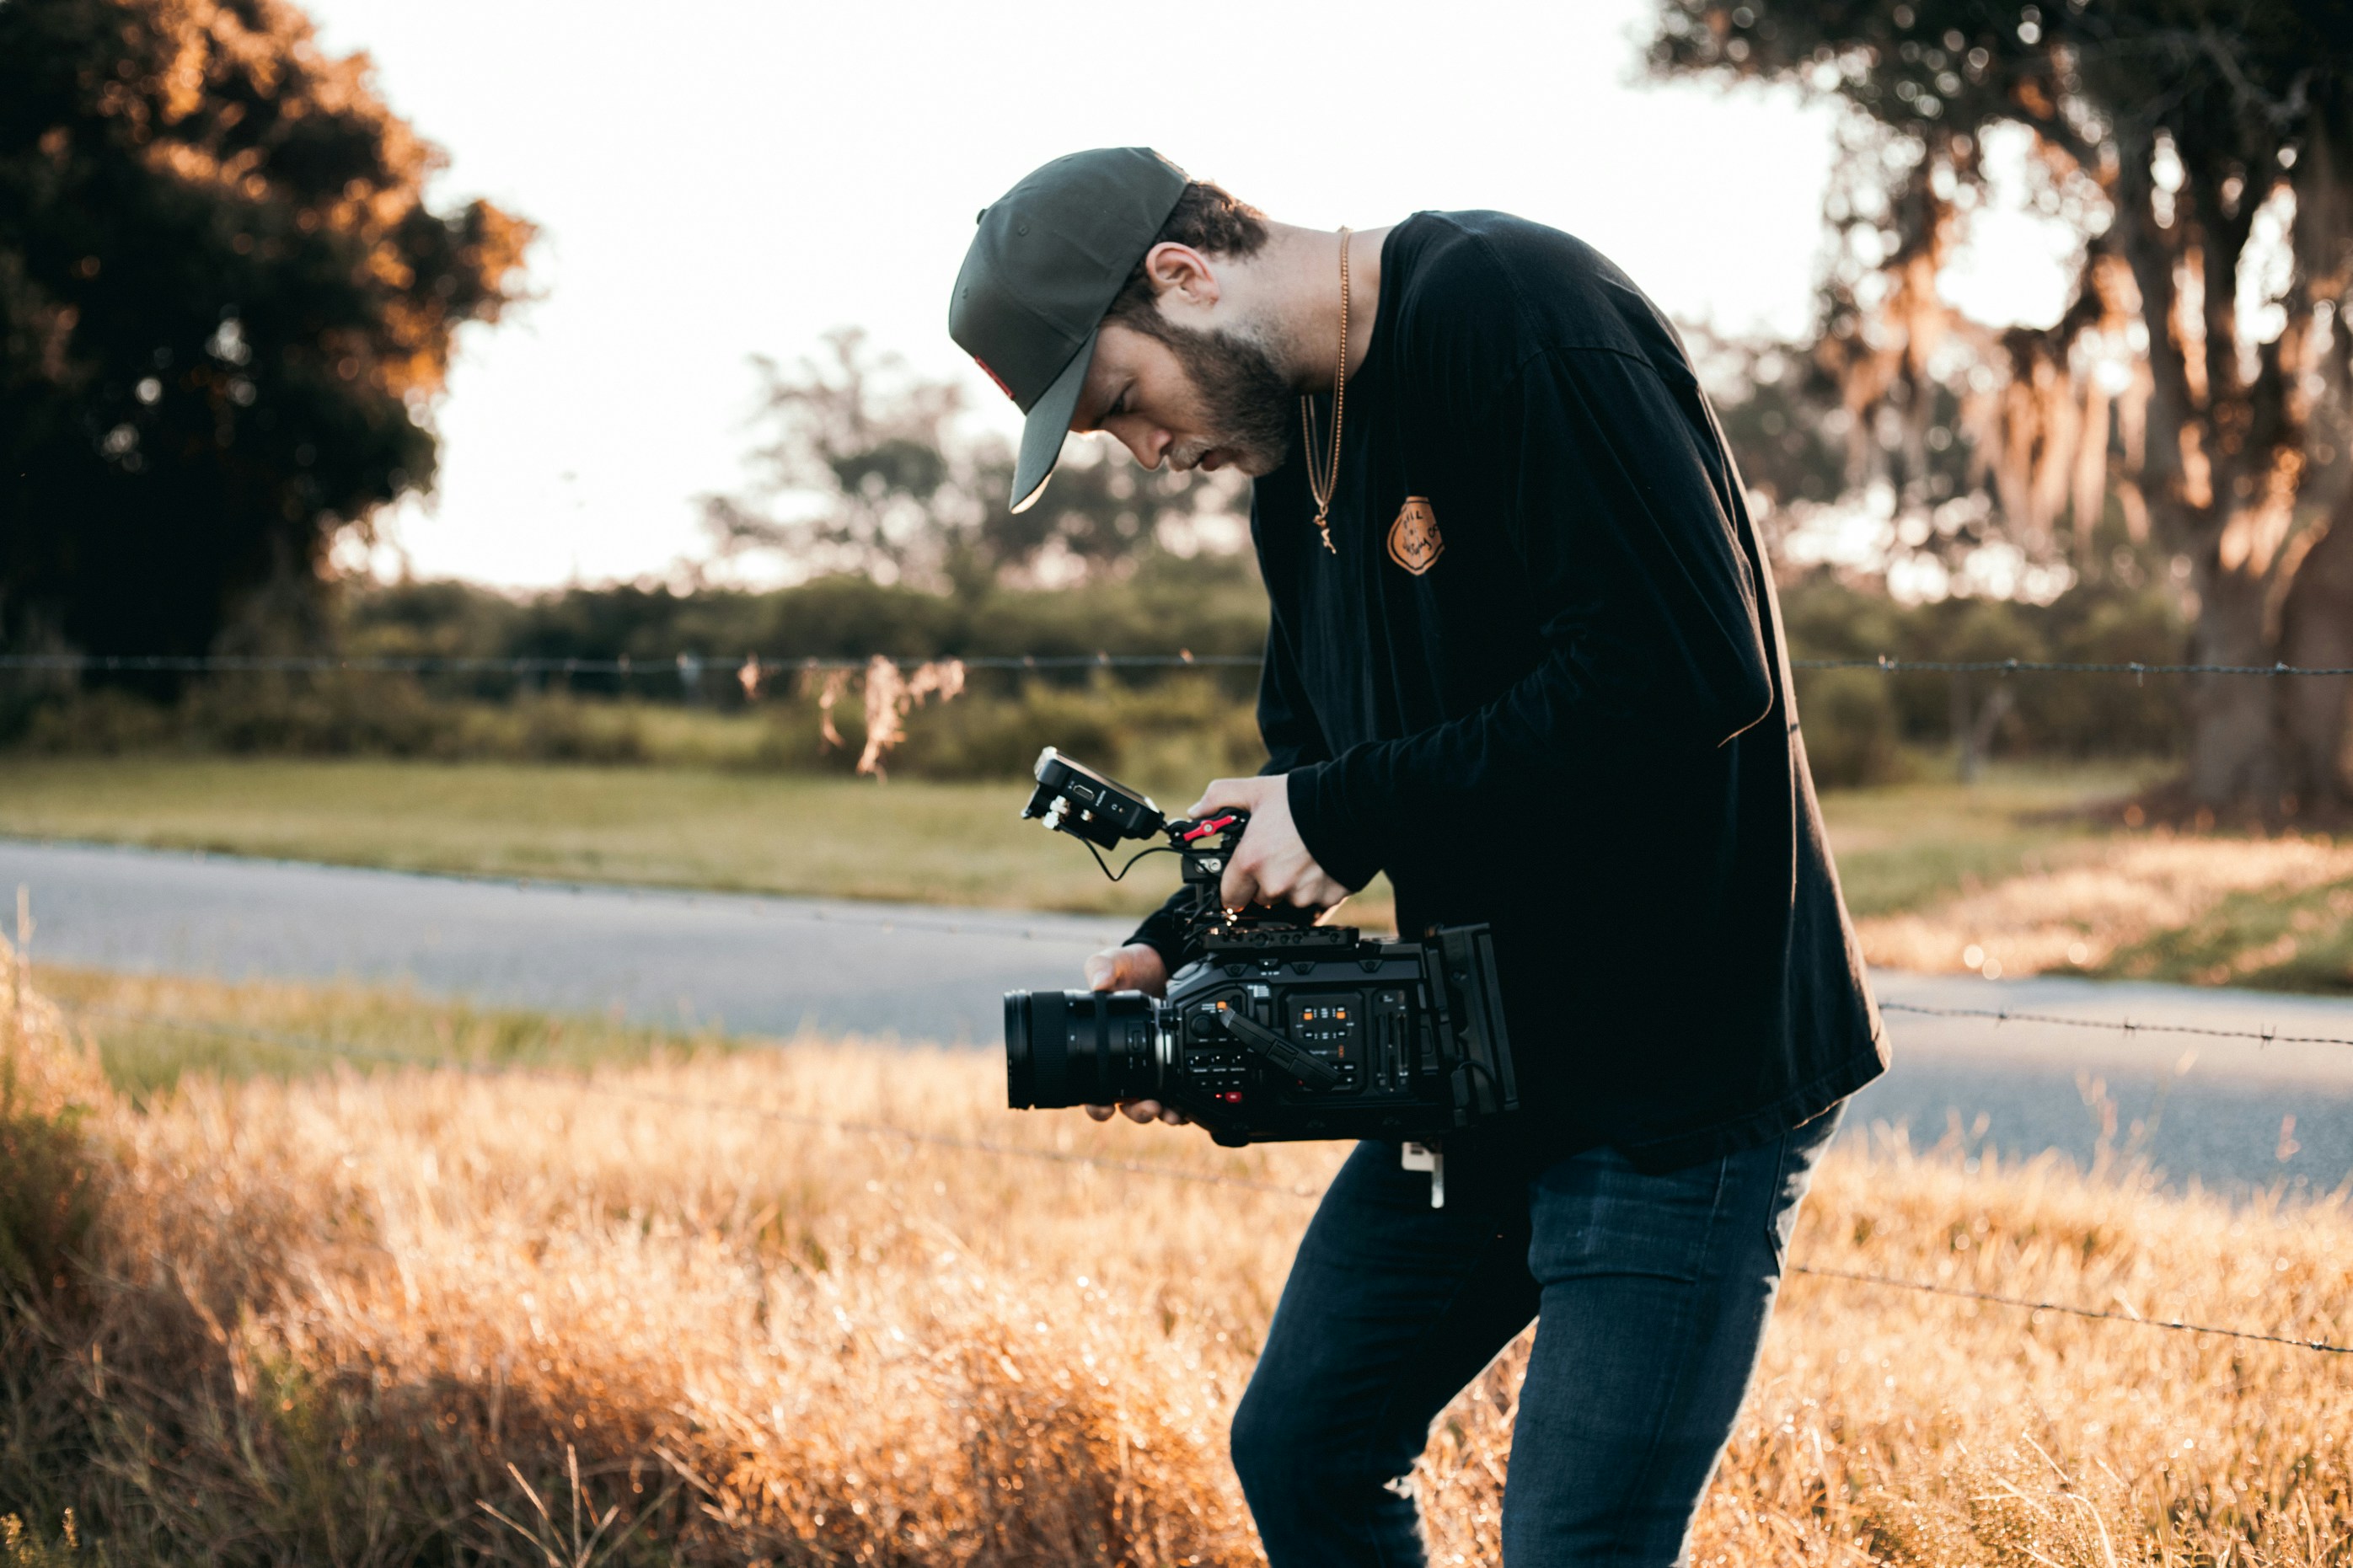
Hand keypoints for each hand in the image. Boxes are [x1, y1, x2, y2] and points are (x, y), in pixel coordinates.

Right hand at [1079, 944, 1185, 1124]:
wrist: (1161, 964)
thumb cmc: (1129, 969)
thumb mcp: (1113, 963)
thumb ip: (1102, 968)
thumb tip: (1100, 983)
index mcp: (1103, 1049)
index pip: (1093, 1087)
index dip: (1096, 1104)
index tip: (1104, 1108)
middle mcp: (1127, 1065)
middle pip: (1125, 1104)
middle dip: (1135, 1112)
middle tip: (1147, 1107)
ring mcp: (1152, 1067)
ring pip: (1153, 1103)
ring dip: (1160, 1112)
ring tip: (1171, 1112)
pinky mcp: (1174, 1064)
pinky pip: (1178, 1092)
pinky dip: (1183, 1104)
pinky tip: (1189, 1104)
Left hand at [1189, 774, 1352, 912]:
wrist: (1354, 803)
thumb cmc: (1304, 798)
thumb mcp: (1255, 790)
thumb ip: (1219, 798)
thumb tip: (1196, 811)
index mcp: (1251, 861)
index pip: (1228, 896)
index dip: (1234, 886)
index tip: (1241, 880)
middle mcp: (1274, 884)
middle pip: (1260, 899)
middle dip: (1265, 883)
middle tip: (1279, 856)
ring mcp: (1303, 895)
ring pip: (1289, 901)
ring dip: (1293, 887)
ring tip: (1304, 857)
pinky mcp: (1328, 899)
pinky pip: (1316, 903)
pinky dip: (1317, 889)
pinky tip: (1321, 866)